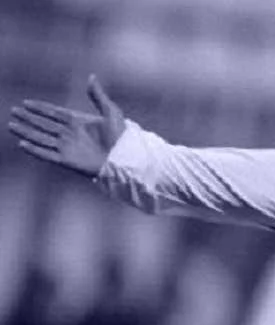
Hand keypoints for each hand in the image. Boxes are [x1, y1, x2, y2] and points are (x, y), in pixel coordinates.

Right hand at [8, 75, 125, 178]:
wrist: (126, 158)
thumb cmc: (122, 136)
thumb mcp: (111, 112)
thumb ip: (98, 96)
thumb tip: (91, 77)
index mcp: (78, 122)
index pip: (54, 113)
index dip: (40, 108)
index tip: (26, 103)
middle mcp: (70, 134)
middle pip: (44, 124)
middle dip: (28, 118)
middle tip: (13, 111)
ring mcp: (67, 147)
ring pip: (41, 137)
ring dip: (26, 132)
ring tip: (11, 125)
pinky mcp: (67, 160)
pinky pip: (47, 154)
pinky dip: (34, 149)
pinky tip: (22, 143)